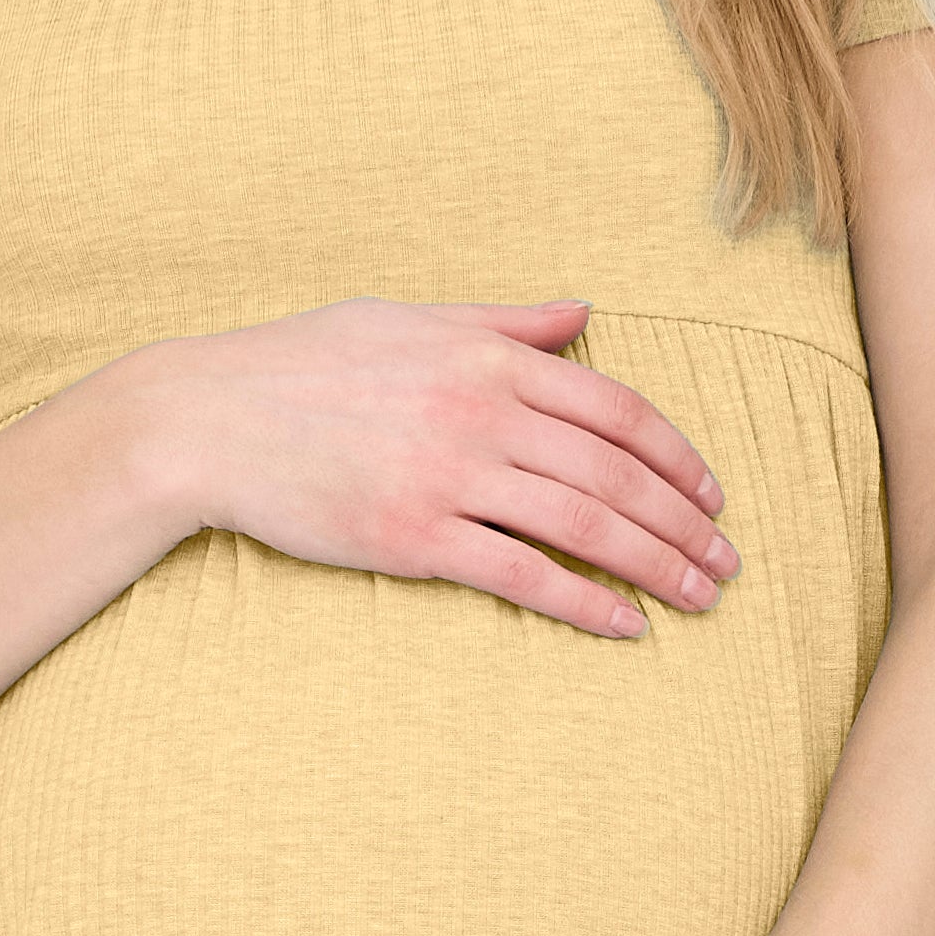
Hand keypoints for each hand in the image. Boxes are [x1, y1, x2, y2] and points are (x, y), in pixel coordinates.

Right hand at [121, 298, 738, 640]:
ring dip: (655, 566)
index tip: (712, 494)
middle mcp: (481, 413)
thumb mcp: (409, 319)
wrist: (208, 419)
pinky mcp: (413, 538)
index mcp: (488, 356)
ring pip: (583, 526)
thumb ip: (503, 320)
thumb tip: (583, 310)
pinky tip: (626, 625)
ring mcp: (448, 477)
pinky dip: (584, 603)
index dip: (675, 455)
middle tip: (726, 562)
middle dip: (683, 523)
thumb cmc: (304, 364)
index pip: (615, 408)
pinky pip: (521, 575)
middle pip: (614, 473)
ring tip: (698, 598)